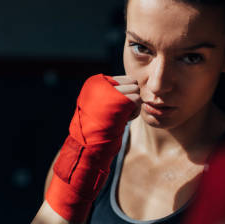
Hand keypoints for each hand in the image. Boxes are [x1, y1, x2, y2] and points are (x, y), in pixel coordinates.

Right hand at [46, 74, 137, 222]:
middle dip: (132, 97)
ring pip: (137, 91)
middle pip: (132, 82)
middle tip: (124, 114)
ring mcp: (111, 91)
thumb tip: (132, 86)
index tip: (118, 108)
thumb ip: (110, 94)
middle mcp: (102, 83)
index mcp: (94, 82)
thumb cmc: (91, 129)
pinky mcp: (120, 100)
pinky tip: (126, 121)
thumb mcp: (96, 106)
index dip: (126, 93)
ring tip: (124, 118)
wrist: (87, 144)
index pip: (124, 79)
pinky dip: (135, 112)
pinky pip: (138, 100)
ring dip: (135, 105)